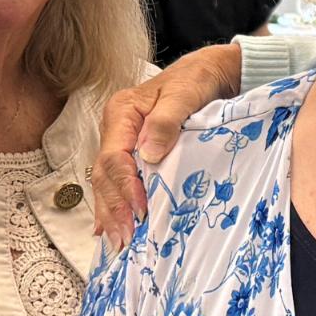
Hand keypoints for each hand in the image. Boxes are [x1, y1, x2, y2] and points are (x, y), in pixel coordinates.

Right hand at [91, 44, 241, 247]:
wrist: (210, 72)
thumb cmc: (198, 79)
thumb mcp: (186, 93)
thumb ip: (167, 121)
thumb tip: (149, 154)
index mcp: (122, 112)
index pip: (116, 157)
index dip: (125, 186)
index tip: (140, 209)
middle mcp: (116, 129)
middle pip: (106, 174)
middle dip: (114, 208)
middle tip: (125, 238)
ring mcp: (122, 142)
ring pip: (107, 182)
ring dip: (111, 213)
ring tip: (117, 242)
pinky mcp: (133, 153)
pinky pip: (117, 182)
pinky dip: (113, 205)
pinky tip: (108, 227)